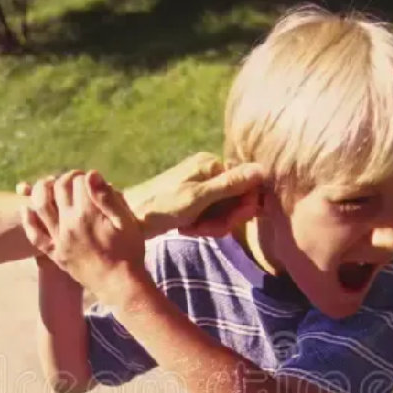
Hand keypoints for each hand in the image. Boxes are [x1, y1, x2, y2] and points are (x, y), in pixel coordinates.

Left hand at [21, 170, 146, 302]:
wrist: (120, 285)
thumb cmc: (129, 252)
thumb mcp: (126, 222)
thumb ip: (108, 197)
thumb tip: (91, 174)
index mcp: (89, 214)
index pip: (78, 181)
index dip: (84, 176)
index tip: (90, 179)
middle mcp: (70, 224)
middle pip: (58, 189)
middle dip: (65, 179)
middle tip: (74, 181)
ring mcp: (60, 239)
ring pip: (41, 206)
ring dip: (42, 190)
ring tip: (50, 186)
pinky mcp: (56, 254)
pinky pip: (35, 235)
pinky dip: (28, 220)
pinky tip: (26, 209)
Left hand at [124, 152, 263, 238]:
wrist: (130, 219)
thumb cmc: (162, 207)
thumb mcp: (199, 198)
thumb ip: (230, 184)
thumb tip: (262, 170)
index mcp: (211, 164)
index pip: (246, 186)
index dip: (240, 210)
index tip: (225, 224)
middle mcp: (208, 170)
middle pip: (235, 201)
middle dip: (222, 220)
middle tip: (201, 229)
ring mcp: (201, 185)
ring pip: (223, 211)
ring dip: (210, 225)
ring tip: (191, 229)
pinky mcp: (194, 199)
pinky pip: (211, 215)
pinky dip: (202, 225)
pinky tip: (188, 228)